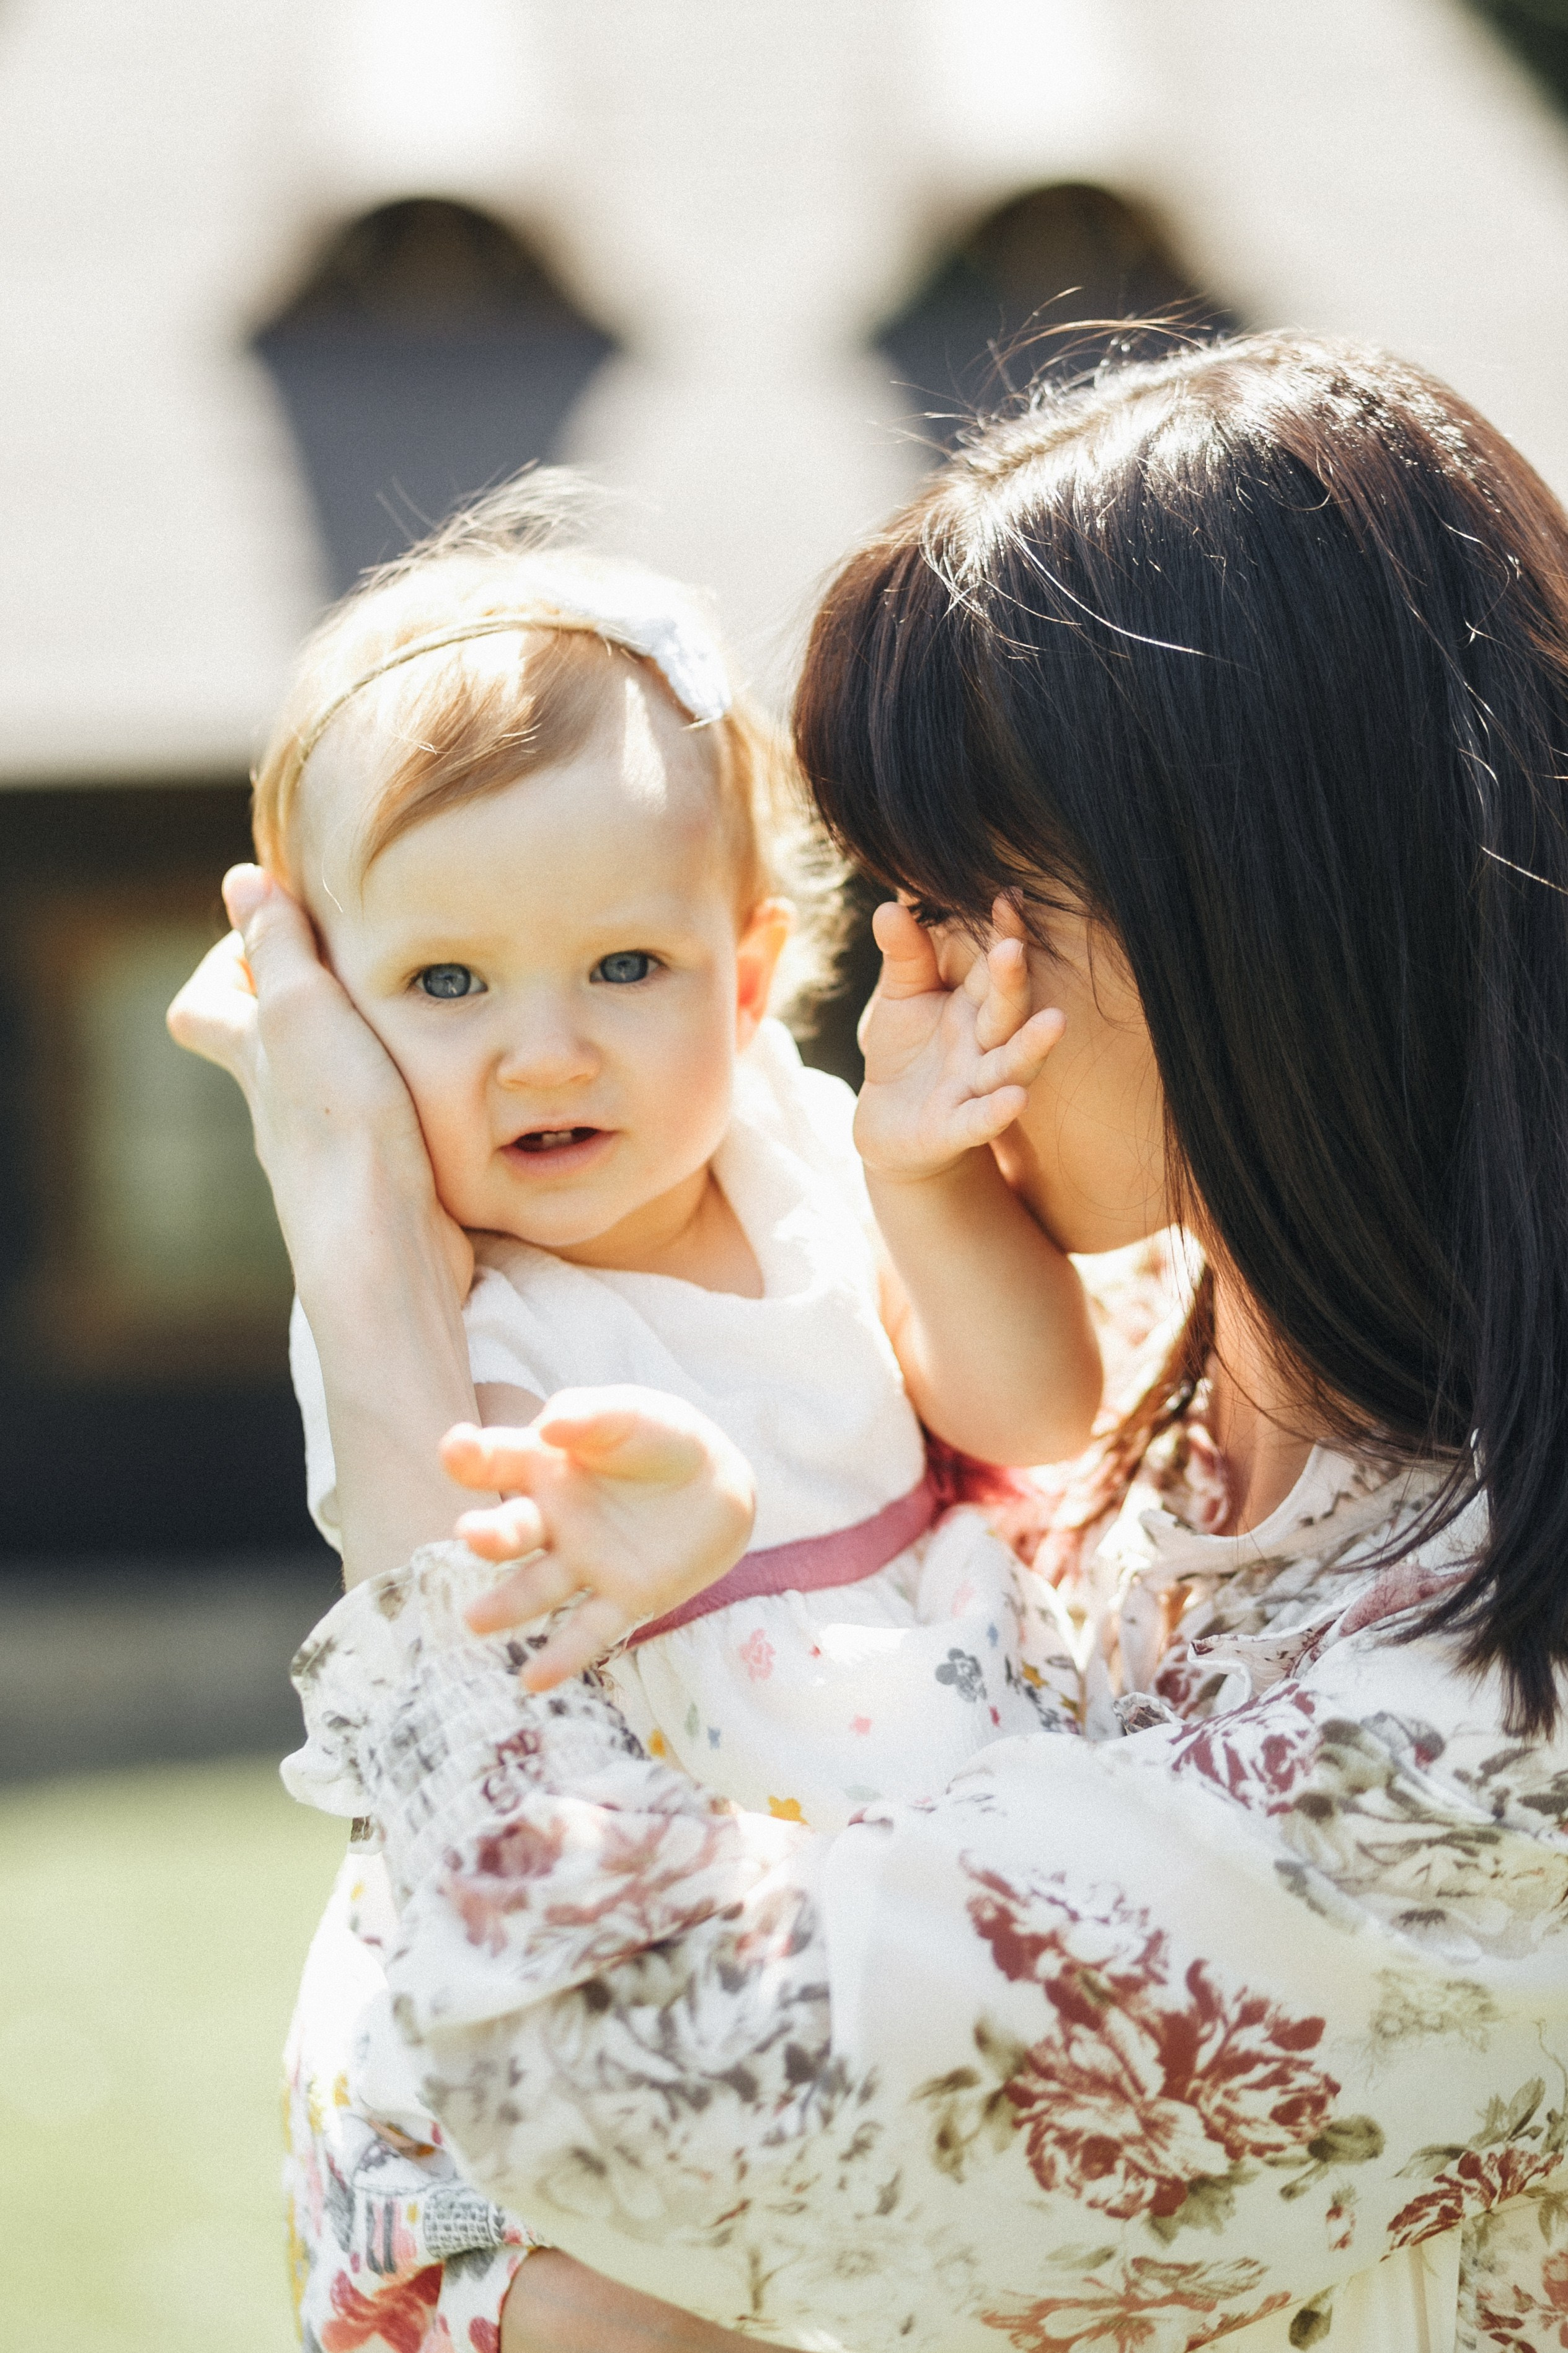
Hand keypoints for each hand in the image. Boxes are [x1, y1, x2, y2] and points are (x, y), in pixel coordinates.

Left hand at [167, 865, 471, 1299]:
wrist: (388, 1247)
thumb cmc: (341, 1125)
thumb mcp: (305, 1011)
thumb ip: (279, 946)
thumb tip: (241, 883)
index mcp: (255, 1059)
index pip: (202, 1011)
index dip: (224, 969)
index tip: (274, 938)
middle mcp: (280, 1108)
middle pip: (268, 1047)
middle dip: (304, 1003)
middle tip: (358, 967)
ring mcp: (329, 1150)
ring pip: (327, 1086)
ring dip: (360, 1048)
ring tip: (414, 1015)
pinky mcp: (384, 1180)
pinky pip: (380, 1122)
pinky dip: (401, 1094)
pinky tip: (443, 1085)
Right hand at [446, 1387, 756, 1688]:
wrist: (719, 1485)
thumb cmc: (660, 1439)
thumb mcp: (632, 1414)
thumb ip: (592, 1415)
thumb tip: (549, 1425)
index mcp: (545, 1466)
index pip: (498, 1460)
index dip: (472, 1456)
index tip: (457, 1450)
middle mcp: (553, 1519)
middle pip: (513, 1530)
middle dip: (491, 1534)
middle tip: (472, 1535)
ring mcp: (585, 1562)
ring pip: (538, 1587)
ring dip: (507, 1605)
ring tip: (476, 1620)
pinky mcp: (623, 1598)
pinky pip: (589, 1630)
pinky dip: (562, 1656)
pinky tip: (533, 1681)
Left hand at [853, 896, 1065, 1183]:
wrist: (889, 1124)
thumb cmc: (906, 1051)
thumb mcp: (902, 998)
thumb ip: (905, 956)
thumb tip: (889, 907)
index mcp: (975, 1006)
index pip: (995, 967)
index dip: (1004, 934)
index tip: (1008, 896)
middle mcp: (985, 1045)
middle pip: (1007, 1012)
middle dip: (1013, 983)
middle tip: (1014, 949)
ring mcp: (975, 1089)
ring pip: (1010, 1066)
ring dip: (1032, 1047)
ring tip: (1056, 1022)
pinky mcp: (955, 1129)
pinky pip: (979, 1121)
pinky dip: (996, 1112)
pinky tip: (1015, 1101)